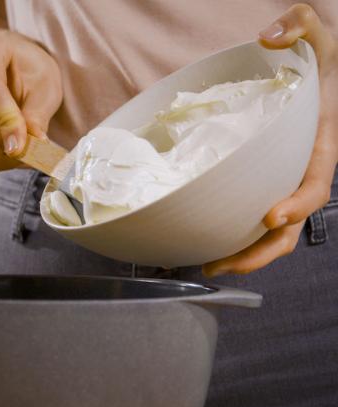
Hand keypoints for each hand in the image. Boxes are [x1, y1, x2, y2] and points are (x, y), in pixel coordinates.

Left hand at [203, 4, 337, 276]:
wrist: (312, 77)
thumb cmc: (315, 58)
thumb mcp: (317, 35)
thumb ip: (299, 25)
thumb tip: (270, 35)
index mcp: (319, 147)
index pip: (315, 185)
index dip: (298, 204)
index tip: (272, 215)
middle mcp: (300, 173)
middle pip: (290, 225)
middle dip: (261, 251)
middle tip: (225, 264)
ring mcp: (281, 183)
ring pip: (270, 232)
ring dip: (242, 254)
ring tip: (207, 266)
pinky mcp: (260, 185)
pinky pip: (249, 217)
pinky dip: (230, 235)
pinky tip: (202, 245)